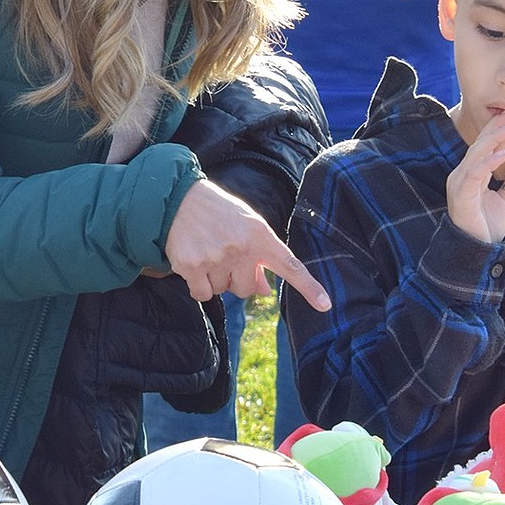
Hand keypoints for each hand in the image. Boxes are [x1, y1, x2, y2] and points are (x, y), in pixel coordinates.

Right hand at [165, 179, 330, 311]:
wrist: (179, 199)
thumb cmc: (219, 214)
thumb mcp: (246, 227)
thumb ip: (259, 257)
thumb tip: (264, 291)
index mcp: (260, 235)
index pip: (289, 265)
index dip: (308, 287)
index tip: (325, 305)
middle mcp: (240, 247)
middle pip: (247, 289)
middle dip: (237, 278)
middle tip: (225, 256)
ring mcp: (215, 258)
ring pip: (223, 291)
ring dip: (216, 279)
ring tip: (207, 252)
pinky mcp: (191, 267)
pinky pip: (202, 294)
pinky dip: (199, 286)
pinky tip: (194, 264)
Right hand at [446, 112, 504, 243]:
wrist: (481, 250)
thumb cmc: (489, 226)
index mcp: (472, 174)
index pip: (485, 147)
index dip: (499, 132)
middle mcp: (463, 175)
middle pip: (480, 145)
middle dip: (498, 129)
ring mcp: (460, 184)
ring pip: (476, 154)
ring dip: (495, 139)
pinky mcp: (461, 195)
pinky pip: (473, 174)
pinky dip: (487, 162)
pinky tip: (502, 154)